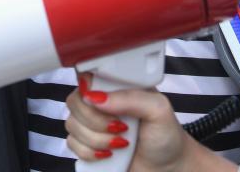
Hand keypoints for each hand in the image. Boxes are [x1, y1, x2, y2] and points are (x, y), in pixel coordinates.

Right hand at [66, 76, 191, 171]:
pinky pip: (72, 144)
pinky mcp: (88, 145)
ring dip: (96, 139)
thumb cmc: (166, 135)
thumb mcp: (159, 110)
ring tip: (121, 143)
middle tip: (120, 127)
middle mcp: (101, 102)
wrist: (167, 168)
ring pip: (72, 124)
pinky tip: (109, 154)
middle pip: (75, 101)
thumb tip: (96, 97)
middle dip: (95, 120)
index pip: (87, 75)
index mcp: (117, 86)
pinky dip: (89, 152)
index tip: (99, 102)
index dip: (88, 89)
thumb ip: (132, 98)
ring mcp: (92, 124)